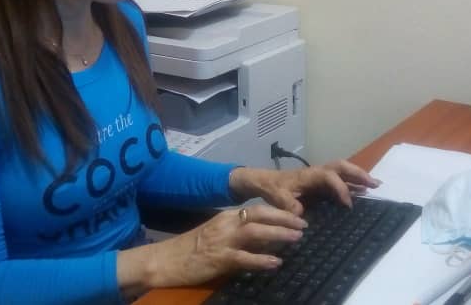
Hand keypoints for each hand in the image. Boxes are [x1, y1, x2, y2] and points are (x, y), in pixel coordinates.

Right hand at [118, 204, 306, 291]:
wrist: (166, 260)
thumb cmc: (192, 249)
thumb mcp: (217, 235)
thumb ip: (239, 234)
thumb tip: (266, 237)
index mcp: (226, 216)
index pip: (257, 208)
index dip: (279, 211)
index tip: (298, 216)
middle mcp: (226, 224)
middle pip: (259, 215)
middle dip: (284, 219)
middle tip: (304, 225)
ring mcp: (222, 241)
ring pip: (255, 232)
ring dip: (278, 234)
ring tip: (296, 239)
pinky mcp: (219, 259)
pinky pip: (244, 258)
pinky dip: (261, 259)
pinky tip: (275, 262)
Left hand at [229, 160, 380, 214]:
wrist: (262, 181)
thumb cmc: (271, 187)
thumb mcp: (276, 196)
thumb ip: (286, 204)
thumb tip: (300, 215)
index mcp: (308, 175)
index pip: (329, 177)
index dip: (340, 188)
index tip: (348, 204)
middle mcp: (317, 172)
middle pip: (341, 167)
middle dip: (358, 174)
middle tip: (374, 184)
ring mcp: (319, 177)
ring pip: (342, 172)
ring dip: (358, 177)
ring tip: (375, 185)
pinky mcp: (319, 183)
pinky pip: (339, 180)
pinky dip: (352, 183)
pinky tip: (362, 192)